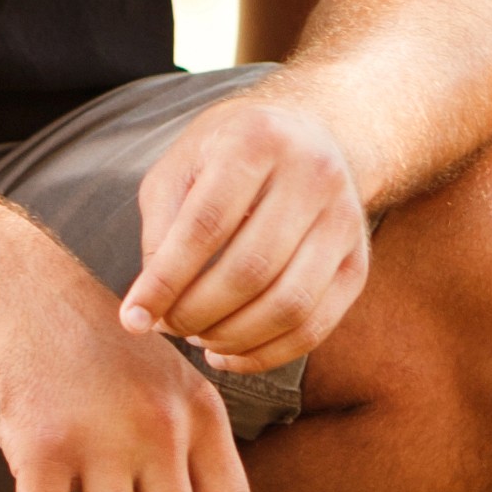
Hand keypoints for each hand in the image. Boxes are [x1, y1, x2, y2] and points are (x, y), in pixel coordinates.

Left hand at [121, 94, 369, 377]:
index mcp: (257, 139)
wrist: (305, 136)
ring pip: (289, 304)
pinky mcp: (358, 260)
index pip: (206, 225)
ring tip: (197, 337)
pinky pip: (315, 325)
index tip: (133, 318)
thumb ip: (160, 230)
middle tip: (167, 326)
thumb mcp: (179, 169)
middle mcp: (313, 174)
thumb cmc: (224, 156)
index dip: (166, 280)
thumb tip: (148, 309)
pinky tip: (227, 354)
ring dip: (233, 338)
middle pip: (251, 269)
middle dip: (198, 313)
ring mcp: (345, 219)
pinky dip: (267, 354)